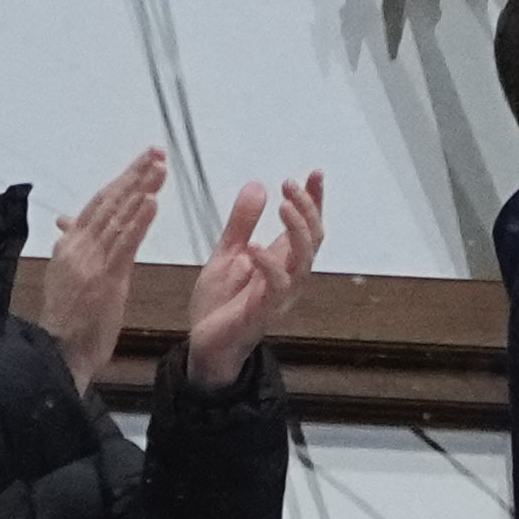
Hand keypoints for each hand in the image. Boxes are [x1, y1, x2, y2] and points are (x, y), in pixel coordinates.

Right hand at [35, 150, 165, 392]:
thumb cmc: (69, 318)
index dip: (122, 179)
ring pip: (118, 218)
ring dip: (140, 190)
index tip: (144, 159)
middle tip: (158, 151)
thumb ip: (74, 244)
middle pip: (109, 202)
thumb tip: (68, 219)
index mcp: (70, 245)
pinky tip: (152, 202)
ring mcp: (90, 262)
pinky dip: (138, 221)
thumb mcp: (68, 274)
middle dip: (135, 175)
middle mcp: (77, 248)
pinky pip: (123, 245)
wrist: (57, 353)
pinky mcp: (104, 279)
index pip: (99, 203)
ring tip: (159, 168)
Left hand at [186, 173, 324, 390]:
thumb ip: (242, 223)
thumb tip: (257, 185)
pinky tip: (255, 247)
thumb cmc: (220, 304)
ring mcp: (280, 295)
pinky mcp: (263, 312)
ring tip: (284, 205)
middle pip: (313, 238)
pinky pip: (276, 287)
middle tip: (291, 184)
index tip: (315, 173)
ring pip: (303, 259)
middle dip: (308, 208)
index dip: (315, 200)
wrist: (204, 345)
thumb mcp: (227, 254)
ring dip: (297, 230)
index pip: (308, 226)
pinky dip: (269, 265)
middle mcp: (289, 276)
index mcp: (282, 261)